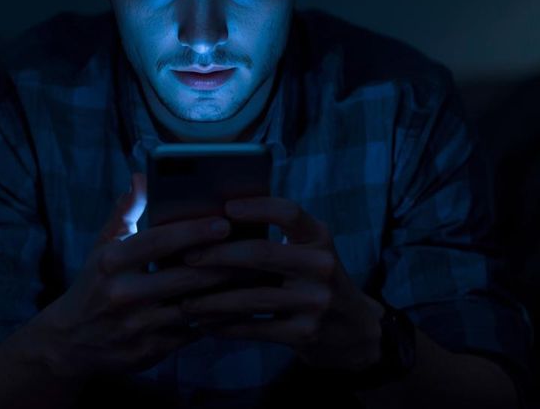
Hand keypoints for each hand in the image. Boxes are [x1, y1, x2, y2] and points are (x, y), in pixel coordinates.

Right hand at [32, 173, 235, 380]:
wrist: (70, 342)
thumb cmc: (94, 284)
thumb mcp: (102, 246)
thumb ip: (125, 211)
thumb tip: (141, 176)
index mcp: (111, 262)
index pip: (157, 242)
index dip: (192, 231)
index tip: (224, 223)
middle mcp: (122, 294)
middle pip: (183, 277)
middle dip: (222, 263)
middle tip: (255, 249)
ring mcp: (137, 325)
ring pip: (194, 307)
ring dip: (226, 293)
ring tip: (256, 276)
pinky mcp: (150, 350)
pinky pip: (193, 333)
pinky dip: (217, 319)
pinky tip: (239, 306)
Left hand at [178, 196, 385, 372]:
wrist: (353, 331)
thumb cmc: (316, 281)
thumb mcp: (309, 252)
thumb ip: (276, 239)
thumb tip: (215, 225)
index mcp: (319, 238)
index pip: (288, 212)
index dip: (256, 207)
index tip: (225, 207)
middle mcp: (320, 266)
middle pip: (260, 254)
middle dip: (217, 255)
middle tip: (187, 257)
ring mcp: (315, 302)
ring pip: (252, 297)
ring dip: (213, 300)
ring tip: (186, 301)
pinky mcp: (305, 333)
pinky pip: (255, 328)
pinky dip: (226, 327)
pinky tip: (206, 324)